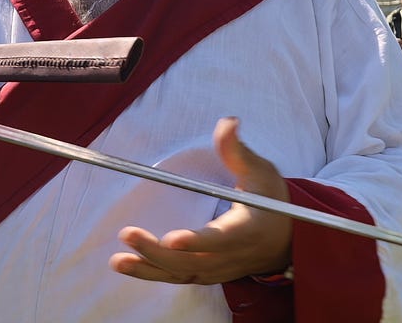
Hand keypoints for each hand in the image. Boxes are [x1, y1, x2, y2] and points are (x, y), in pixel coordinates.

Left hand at [109, 117, 291, 284]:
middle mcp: (231, 256)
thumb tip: (227, 123)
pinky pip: (177, 278)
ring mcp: (217, 269)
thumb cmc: (271, 203)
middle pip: (192, 262)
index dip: (197, 242)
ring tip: (117, 260)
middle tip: (128, 234)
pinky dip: (152, 274)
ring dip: (148, 268)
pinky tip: (128, 265)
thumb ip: (238, 151)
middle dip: (157, 253)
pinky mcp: (206, 274)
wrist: (284, 241)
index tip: (172, 240)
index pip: (221, 240)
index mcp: (247, 230)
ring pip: (181, 274)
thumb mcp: (261, 173)